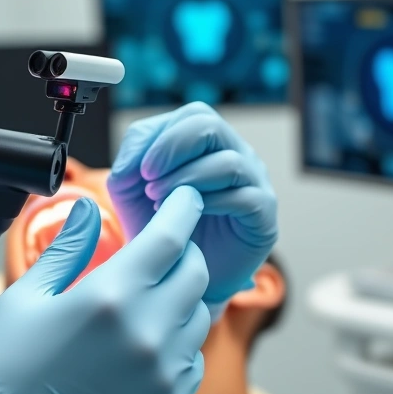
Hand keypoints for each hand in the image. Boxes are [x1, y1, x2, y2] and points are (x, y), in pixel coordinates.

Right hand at [0, 189, 210, 393]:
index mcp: (108, 297)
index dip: (183, 210)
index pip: (170, 238)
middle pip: (195, 271)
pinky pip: (193, 355)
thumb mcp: (26, 298)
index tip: (185, 197)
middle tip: (161, 246)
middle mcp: (146, 331)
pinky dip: (180, 337)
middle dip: (183, 250)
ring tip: (147, 295)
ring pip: (200, 312)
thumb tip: (86, 208)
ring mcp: (162, 370)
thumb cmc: (8, 368)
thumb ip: (65, 248)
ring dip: (181, 294)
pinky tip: (146, 337)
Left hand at [107, 102, 277, 309]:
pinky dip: (208, 202)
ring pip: (229, 162)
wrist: (178, 277)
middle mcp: (237, 155)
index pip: (193, 115)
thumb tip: (136, 155)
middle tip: (148, 177)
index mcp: (209, 143)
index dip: (160, 137)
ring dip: (185, 178)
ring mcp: (255, 184)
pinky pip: (244, 197)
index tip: (137, 168)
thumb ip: (128, 162)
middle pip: (211, 125)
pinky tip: (183, 218)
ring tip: (158, 200)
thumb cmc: (159, 227)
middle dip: (172, 147)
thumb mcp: (131, 190)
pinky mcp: (264, 217)